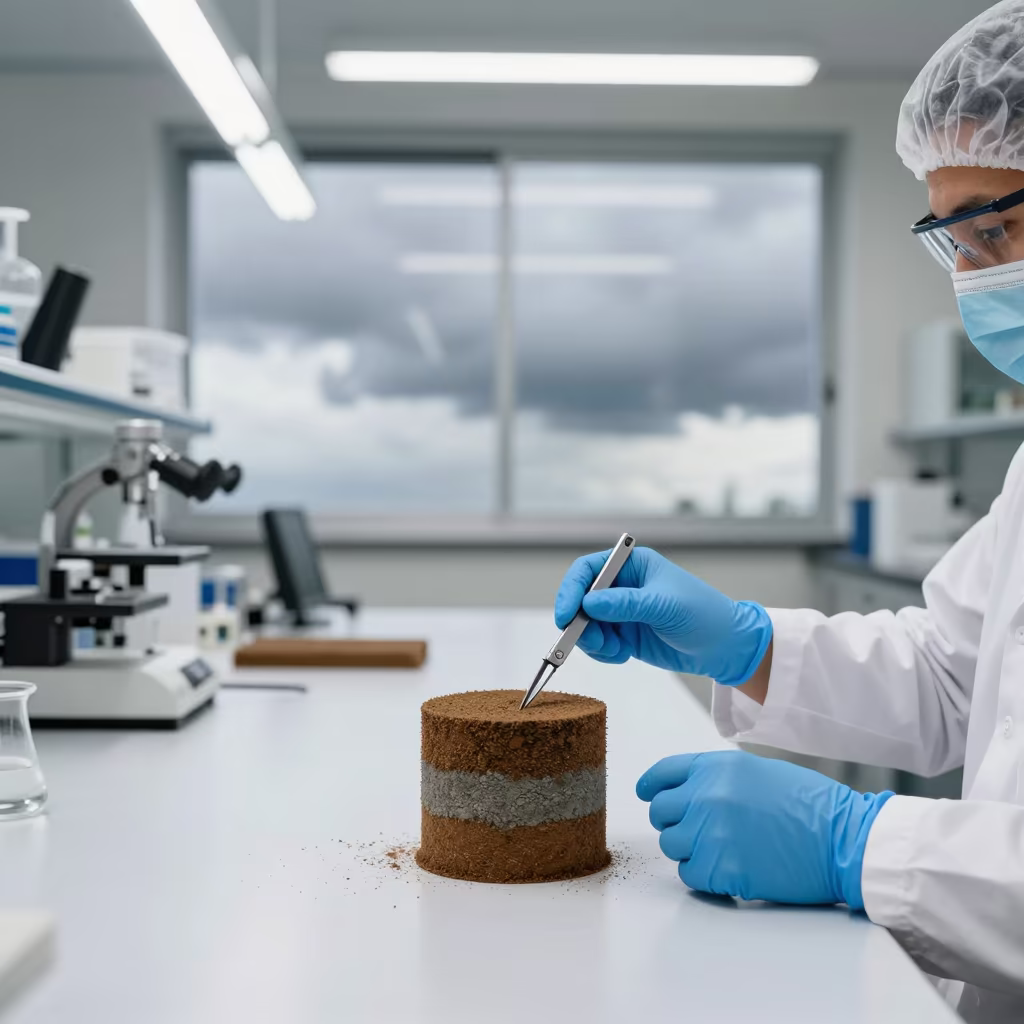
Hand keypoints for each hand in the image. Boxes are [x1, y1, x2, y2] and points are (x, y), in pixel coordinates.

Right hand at [554, 546, 771, 683]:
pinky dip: (602, 652)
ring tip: (616, 650)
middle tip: (593, 641)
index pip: (588, 570)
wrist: (724, 647)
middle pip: (579, 599)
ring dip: (592, 641)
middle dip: (579, 622)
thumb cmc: (703, 614)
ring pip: (584, 625)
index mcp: (631, 565)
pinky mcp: (623, 634)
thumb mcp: (664, 606)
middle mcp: (621, 586)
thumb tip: (588, 602)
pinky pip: (597, 643)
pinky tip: (623, 655)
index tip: (565, 616)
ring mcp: (620, 612)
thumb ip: (626, 604)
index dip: (571, 590)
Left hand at [636, 751, 891, 906]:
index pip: (662, 774)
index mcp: (715, 767)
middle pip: (660, 812)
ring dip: (689, 848)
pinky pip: (690, 874)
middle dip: (673, 820)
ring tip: (720, 848)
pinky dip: (703, 875)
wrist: (843, 838)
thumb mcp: (757, 771)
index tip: (647, 794)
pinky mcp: (723, 870)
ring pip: (671, 844)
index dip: (652, 786)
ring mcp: (712, 834)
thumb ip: (716, 778)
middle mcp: (706, 796)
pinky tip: (727, 867)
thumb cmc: (809, 804)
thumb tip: (685, 790)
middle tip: (695, 828)